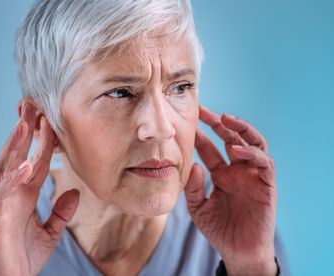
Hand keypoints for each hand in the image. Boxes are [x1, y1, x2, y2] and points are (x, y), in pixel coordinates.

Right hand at [0, 103, 79, 275]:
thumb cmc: (22, 257)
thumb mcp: (50, 232)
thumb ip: (61, 212)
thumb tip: (75, 193)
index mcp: (23, 196)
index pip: (35, 162)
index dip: (42, 142)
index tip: (50, 119)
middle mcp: (11, 194)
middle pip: (17, 156)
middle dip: (24, 132)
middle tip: (32, 106)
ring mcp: (2, 204)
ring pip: (6, 167)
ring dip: (14, 145)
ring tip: (24, 122)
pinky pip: (4, 194)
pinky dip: (14, 177)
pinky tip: (25, 163)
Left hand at [184, 106, 277, 274]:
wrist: (238, 252)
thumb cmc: (219, 230)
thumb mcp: (198, 208)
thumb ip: (193, 188)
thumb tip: (194, 165)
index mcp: (221, 174)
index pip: (210, 149)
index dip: (200, 135)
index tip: (187, 121)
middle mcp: (238, 171)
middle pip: (231, 138)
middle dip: (218, 123)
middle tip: (203, 111)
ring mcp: (253, 175)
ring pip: (253, 143)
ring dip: (240, 129)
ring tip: (224, 119)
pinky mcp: (267, 184)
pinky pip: (264, 163)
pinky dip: (252, 153)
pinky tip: (236, 150)